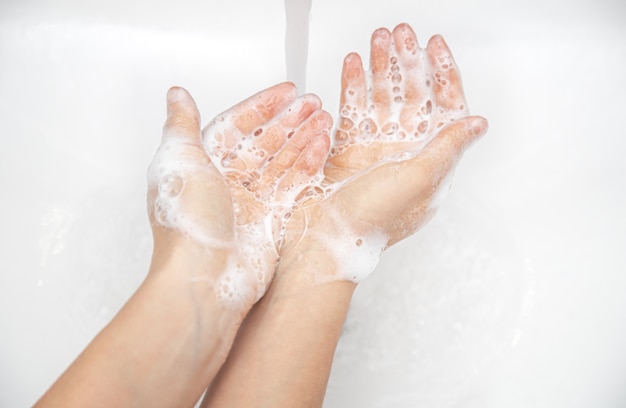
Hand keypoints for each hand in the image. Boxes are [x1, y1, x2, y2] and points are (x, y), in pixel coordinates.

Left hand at [201, 82, 330, 304]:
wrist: (206, 280)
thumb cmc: (187, 226)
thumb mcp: (179, 163)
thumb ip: (182, 126)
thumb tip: (177, 96)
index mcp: (204, 165)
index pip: (238, 126)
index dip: (262, 106)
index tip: (287, 91)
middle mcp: (228, 182)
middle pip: (265, 142)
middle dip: (290, 120)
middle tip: (314, 104)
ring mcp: (251, 202)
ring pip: (283, 161)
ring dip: (304, 139)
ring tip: (325, 121)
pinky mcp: (272, 221)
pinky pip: (294, 186)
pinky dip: (309, 166)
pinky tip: (322, 148)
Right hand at [281, 23, 487, 282]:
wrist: (325, 238)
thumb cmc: (371, 221)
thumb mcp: (418, 180)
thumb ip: (448, 147)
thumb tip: (477, 123)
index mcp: (429, 161)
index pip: (444, 108)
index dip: (442, 75)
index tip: (434, 47)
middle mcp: (404, 152)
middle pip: (411, 96)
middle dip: (407, 61)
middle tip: (401, 33)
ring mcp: (375, 148)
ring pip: (382, 97)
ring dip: (380, 66)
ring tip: (377, 40)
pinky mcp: (347, 148)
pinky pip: (353, 109)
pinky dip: (352, 85)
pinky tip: (353, 64)